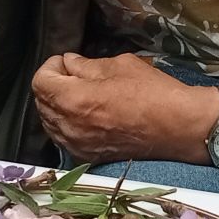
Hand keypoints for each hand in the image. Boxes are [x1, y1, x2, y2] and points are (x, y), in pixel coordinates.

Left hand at [32, 52, 215, 164]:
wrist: (179, 128)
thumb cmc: (153, 94)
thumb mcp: (119, 66)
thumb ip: (86, 65)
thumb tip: (70, 63)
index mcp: (74, 100)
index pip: (40, 82)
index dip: (50, 67)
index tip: (66, 62)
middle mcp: (70, 127)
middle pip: (41, 102)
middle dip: (53, 84)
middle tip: (74, 75)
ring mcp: (77, 144)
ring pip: (50, 122)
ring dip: (58, 105)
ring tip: (81, 94)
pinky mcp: (88, 156)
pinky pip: (64, 138)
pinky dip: (67, 124)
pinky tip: (86, 114)